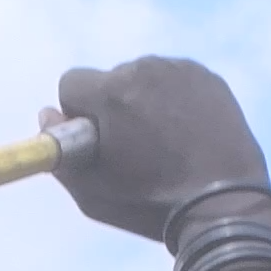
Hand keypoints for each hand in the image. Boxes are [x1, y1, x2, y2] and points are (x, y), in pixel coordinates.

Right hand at [40, 56, 270, 242]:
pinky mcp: (208, 77)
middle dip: (112, 107)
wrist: (223, 202)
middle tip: (133, 149)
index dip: (76, 114)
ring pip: (144, 79)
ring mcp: (181, 69)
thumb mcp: (91, 192)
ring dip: (143, 103)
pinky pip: (176, 82)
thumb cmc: (150, 202)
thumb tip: (47, 116)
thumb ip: (59, 152)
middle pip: (110, 79)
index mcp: (112, 91)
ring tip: (163, 145)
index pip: (70, 83)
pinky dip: (173, 102)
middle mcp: (145, 68)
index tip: (93, 140)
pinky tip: (186, 135)